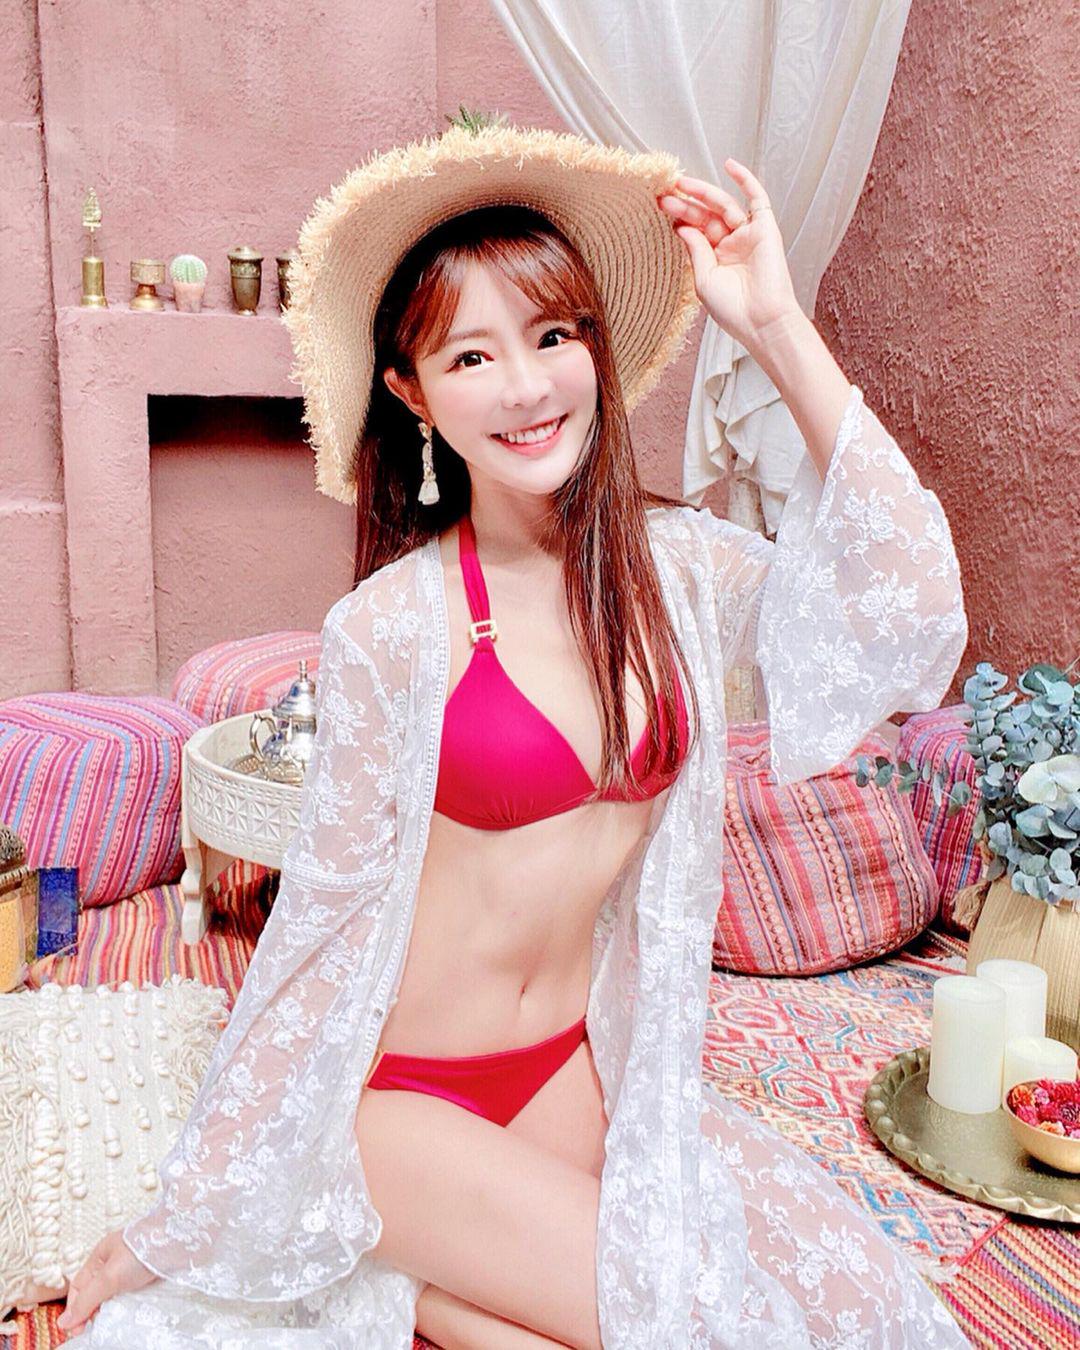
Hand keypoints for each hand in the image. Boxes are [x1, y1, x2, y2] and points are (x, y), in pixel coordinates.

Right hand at [56, 1228, 157, 1336]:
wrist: (181, 1237)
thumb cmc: (142, 1249)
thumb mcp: (109, 1276)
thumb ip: (87, 1300)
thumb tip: (63, 1323)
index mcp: (101, 1256)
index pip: (80, 1287)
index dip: (76, 1309)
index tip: (77, 1330)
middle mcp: (116, 1262)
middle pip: (97, 1293)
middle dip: (93, 1313)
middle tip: (94, 1331)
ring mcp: (134, 1270)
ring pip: (116, 1296)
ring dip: (112, 1311)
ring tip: (110, 1326)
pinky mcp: (150, 1277)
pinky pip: (134, 1296)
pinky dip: (130, 1307)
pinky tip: (130, 1316)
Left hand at [657, 158, 801, 349]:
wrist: (762, 321)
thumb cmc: (733, 311)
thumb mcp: (704, 280)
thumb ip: (695, 250)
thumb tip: (683, 226)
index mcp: (716, 260)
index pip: (695, 231)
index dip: (679, 218)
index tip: (661, 207)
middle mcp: (731, 245)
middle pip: (705, 216)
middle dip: (685, 205)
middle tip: (664, 195)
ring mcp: (748, 235)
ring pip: (724, 206)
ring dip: (704, 193)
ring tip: (682, 184)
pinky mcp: (766, 229)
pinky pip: (757, 198)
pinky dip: (745, 180)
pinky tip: (729, 166)